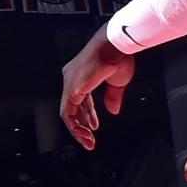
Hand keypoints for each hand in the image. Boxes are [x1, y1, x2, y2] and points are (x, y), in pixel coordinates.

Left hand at [60, 28, 134, 149]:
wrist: (117, 45)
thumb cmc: (118, 56)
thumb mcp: (117, 82)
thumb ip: (112, 97)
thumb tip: (113, 111)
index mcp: (80, 74)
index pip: (80, 99)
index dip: (88, 114)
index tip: (94, 126)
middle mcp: (71, 78)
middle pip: (72, 107)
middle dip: (82, 125)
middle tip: (90, 139)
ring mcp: (69, 83)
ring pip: (67, 113)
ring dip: (78, 129)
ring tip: (89, 141)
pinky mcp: (71, 89)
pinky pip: (67, 113)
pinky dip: (75, 126)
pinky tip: (86, 134)